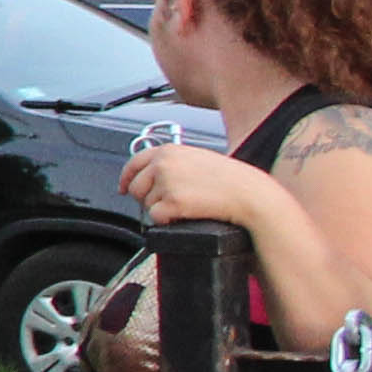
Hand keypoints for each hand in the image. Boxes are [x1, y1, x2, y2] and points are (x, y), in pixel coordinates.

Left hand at [121, 143, 282, 234]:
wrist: (249, 193)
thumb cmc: (229, 178)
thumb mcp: (196, 158)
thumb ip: (172, 162)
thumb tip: (150, 176)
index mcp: (168, 151)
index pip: (133, 163)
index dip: (126, 178)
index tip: (123, 188)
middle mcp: (163, 164)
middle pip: (135, 187)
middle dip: (147, 198)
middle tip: (168, 203)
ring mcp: (166, 182)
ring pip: (146, 204)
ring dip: (161, 209)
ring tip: (186, 205)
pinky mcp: (172, 202)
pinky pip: (155, 217)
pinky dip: (167, 221)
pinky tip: (185, 214)